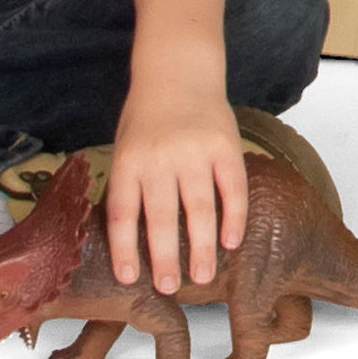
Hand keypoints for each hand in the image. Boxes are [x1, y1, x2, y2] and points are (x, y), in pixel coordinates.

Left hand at [106, 79, 246, 289]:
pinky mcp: (226, 146)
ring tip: (204, 277)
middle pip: (163, 218)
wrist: (178, 70)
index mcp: (129, 161)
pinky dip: (234, 217)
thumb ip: (128, 187)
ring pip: (200, 209)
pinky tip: (232, 241)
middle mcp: (160, 158)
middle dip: (165, 258)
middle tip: (169, 288)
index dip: (125, 249)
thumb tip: (131, 243)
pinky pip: (232, 189)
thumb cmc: (146, 117)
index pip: (123, 214)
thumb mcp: (124, 147)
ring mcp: (195, 152)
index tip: (129, 279)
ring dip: (203, 247)